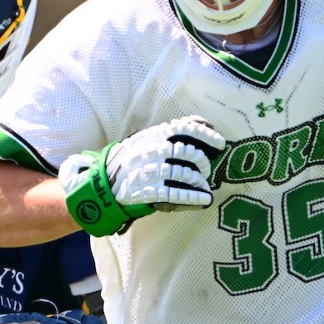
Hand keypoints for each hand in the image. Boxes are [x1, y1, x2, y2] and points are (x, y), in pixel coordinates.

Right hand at [61, 116, 225, 236]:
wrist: (103, 183)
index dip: (205, 135)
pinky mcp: (146, 191)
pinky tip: (204, 200)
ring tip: (204, 187)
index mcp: (152, 136)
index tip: (220, 142)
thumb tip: (203, 123)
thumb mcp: (146, 139)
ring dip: (199, 181)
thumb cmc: (132, 159)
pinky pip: (174, 193)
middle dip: (202, 162)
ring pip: (184, 173)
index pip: (183, 128)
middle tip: (206, 170)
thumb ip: (170, 132)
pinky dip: (193, 197)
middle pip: (187, 152)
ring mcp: (148, 171)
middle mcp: (151, 151)